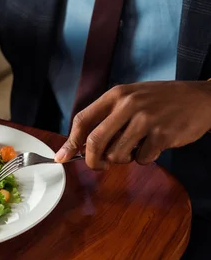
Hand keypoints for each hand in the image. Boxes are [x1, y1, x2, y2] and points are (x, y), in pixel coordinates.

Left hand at [55, 81, 210, 169]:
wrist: (201, 99)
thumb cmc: (163, 101)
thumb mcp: (133, 98)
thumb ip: (108, 117)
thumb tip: (80, 145)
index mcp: (116, 94)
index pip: (83, 120)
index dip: (70, 142)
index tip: (63, 157)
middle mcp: (128, 104)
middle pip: (95, 142)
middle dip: (93, 161)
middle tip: (99, 166)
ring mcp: (145, 119)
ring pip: (117, 154)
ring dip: (124, 159)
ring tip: (137, 147)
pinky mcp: (161, 134)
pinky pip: (141, 159)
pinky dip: (145, 159)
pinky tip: (155, 144)